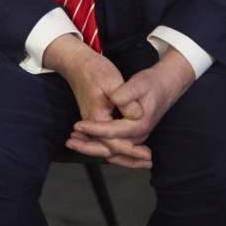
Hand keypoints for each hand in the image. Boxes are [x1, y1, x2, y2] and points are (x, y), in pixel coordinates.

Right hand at [43, 34, 152, 168]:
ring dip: (123, 155)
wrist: (76, 63)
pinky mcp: (95, 118)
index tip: (147, 155)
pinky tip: (128, 147)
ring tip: (142, 160)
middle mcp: (93, 123)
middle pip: (108, 149)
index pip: (113, 142)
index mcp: (96, 117)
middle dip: (128, 158)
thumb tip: (138, 115)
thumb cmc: (94, 70)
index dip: (131, 150)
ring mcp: (93, 121)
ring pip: (106, 146)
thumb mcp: (112, 81)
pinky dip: (116, 146)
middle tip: (149, 162)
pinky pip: (105, 138)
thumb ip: (126, 100)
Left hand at [71, 47, 194, 167]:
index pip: (113, 132)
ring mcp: (136, 136)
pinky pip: (115, 146)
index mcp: (139, 124)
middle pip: (112, 148)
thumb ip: (127, 93)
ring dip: (92, 148)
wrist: (165, 85)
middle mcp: (138, 134)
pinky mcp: (131, 134)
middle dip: (89, 146)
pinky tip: (85, 141)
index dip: (94, 129)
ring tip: (72, 142)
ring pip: (112, 150)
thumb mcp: (139, 83)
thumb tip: (116, 99)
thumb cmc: (151, 83)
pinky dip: (100, 146)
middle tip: (69, 142)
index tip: (77, 125)